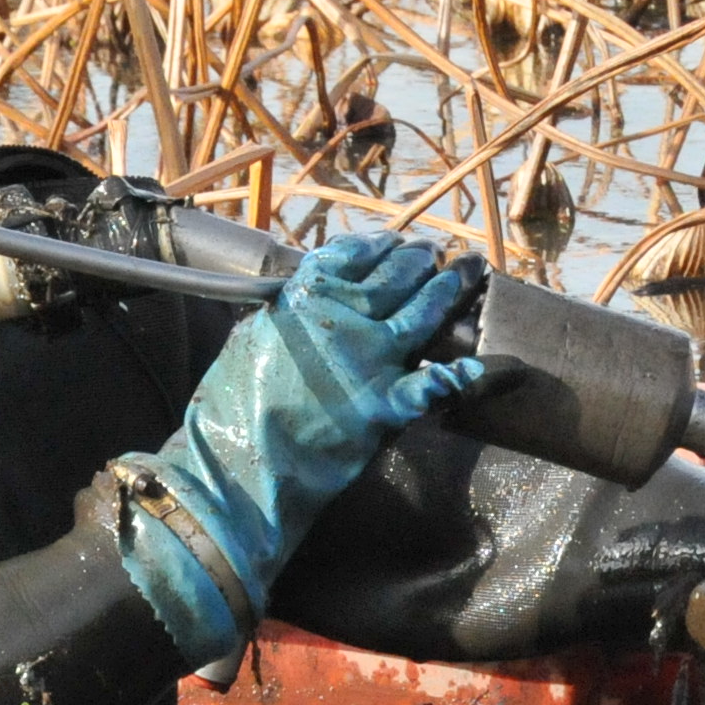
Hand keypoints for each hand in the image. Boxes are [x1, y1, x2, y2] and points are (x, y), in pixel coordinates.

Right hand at [107, 233, 484, 667]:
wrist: (236, 463)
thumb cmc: (230, 405)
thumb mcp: (252, 337)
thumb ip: (288, 314)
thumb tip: (304, 298)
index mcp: (304, 296)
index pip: (352, 255)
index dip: (381, 246)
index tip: (396, 242)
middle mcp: (341, 318)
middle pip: (395, 276)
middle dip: (421, 259)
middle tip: (439, 252)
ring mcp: (368, 359)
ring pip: (422, 312)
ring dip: (448, 288)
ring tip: (469, 271)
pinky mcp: (384, 404)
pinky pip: (430, 384)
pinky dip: (454, 376)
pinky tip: (473, 366)